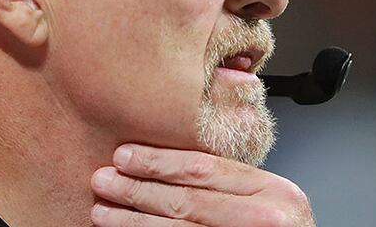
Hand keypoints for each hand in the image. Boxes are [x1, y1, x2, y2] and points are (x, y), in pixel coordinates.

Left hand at [90, 143, 314, 226]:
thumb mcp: (271, 199)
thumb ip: (234, 182)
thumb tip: (172, 162)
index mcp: (274, 191)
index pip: (204, 168)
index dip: (159, 161)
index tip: (125, 155)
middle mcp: (265, 220)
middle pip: (187, 200)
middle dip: (138, 189)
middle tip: (103, 180)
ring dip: (133, 221)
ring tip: (102, 211)